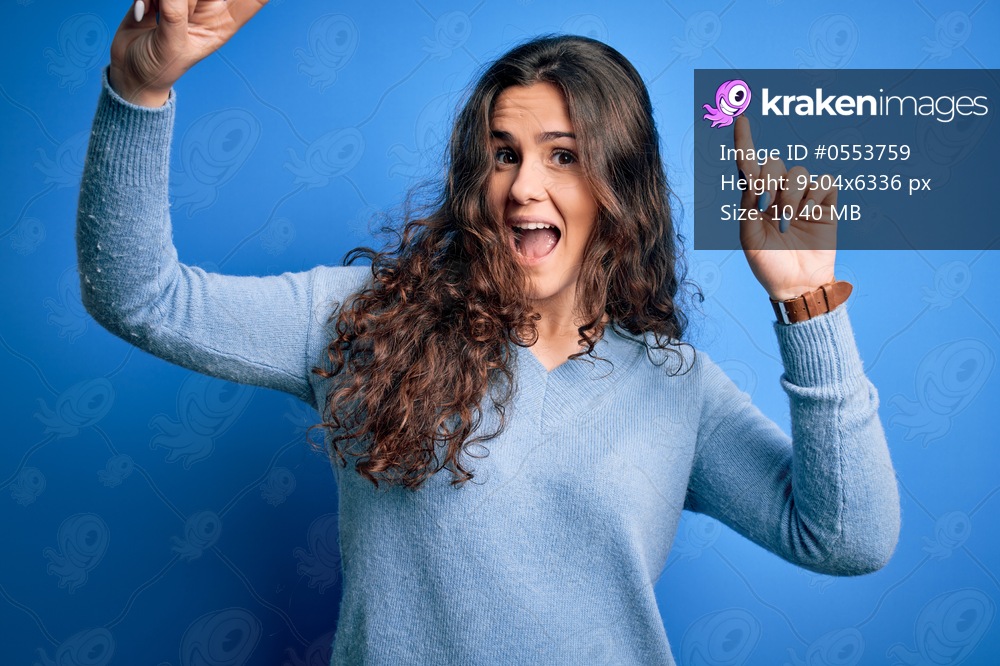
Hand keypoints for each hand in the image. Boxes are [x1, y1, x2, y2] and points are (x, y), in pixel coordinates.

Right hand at [109, 0, 268, 106]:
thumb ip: (175, 12)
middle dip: (190, 0)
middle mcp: (209, 8)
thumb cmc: (159, 67)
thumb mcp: (172, 44)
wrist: (131, 72)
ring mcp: (186, 0)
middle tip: (178, 13)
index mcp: (224, 23)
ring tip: (156, 14)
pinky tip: (144, 11)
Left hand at [733, 116, 836, 300]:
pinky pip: (825, 181)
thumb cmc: (768, 264)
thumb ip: (747, 205)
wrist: (797, 284)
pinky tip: (810, 213)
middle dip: (771, 181)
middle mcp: (778, 192)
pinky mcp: (826, 203)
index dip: (745, 140)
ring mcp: (803, 196)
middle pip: (775, 163)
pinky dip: (816, 194)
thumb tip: (752, 177)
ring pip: (800, 172)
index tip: (741, 116)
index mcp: (754, 199)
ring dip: (792, 195)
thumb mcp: (749, 238)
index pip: (748, 163)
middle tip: (769, 208)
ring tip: (790, 220)